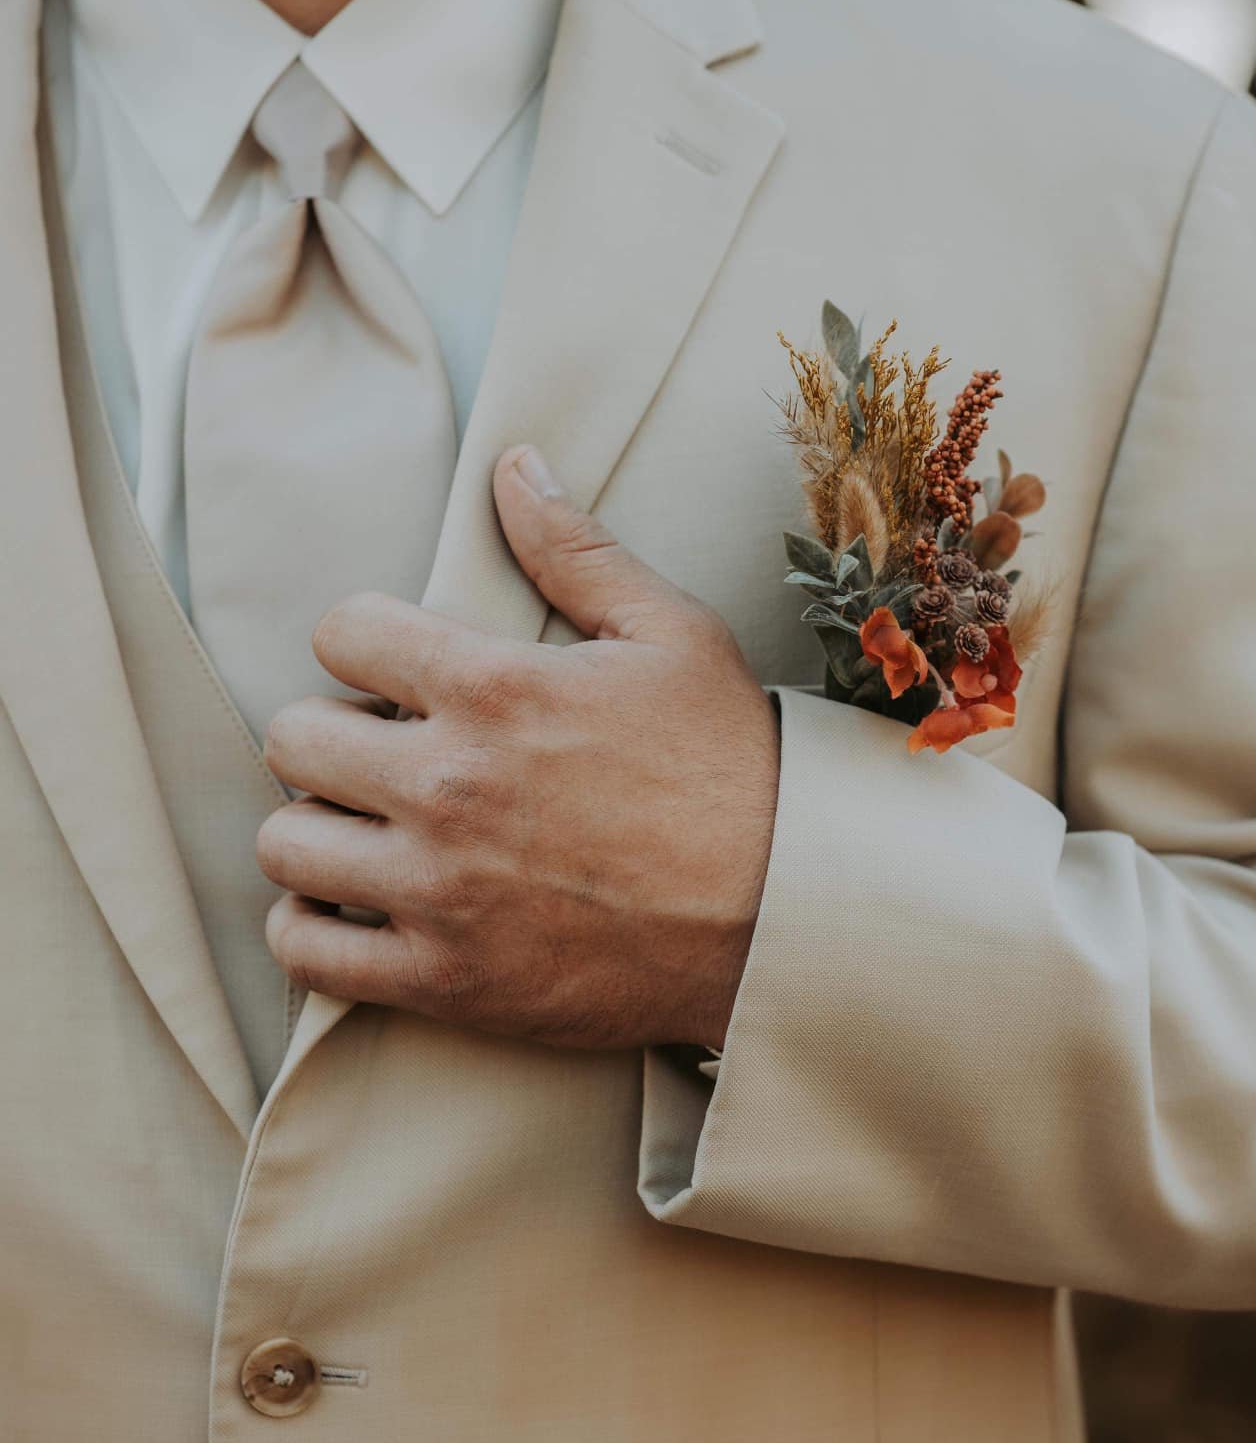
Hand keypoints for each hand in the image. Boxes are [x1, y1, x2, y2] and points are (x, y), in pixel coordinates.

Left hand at [256, 445, 779, 1050]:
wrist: (784, 916)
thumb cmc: (734, 768)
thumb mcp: (672, 635)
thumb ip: (576, 550)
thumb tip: (512, 464)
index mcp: (495, 688)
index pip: (339, 631)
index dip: (364, 640)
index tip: (397, 669)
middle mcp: (448, 785)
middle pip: (292, 736)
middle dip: (330, 731)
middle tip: (383, 750)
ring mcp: (439, 889)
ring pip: (284, 842)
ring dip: (316, 827)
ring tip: (367, 829)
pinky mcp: (445, 978)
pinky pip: (306, 949)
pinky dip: (312, 926)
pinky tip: (359, 905)